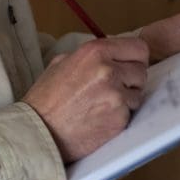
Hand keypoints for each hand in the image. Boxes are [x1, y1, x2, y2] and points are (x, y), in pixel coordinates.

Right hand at [23, 37, 149, 162]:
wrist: (38, 132)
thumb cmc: (45, 99)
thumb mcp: (61, 63)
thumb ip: (89, 56)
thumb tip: (110, 53)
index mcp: (95, 52)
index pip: (138, 47)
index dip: (135, 58)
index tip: (129, 66)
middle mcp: (109, 70)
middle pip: (141, 70)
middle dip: (130, 80)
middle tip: (112, 89)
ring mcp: (116, 96)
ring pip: (138, 94)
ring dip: (126, 99)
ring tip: (102, 105)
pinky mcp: (119, 118)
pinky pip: (131, 113)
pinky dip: (120, 116)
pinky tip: (101, 118)